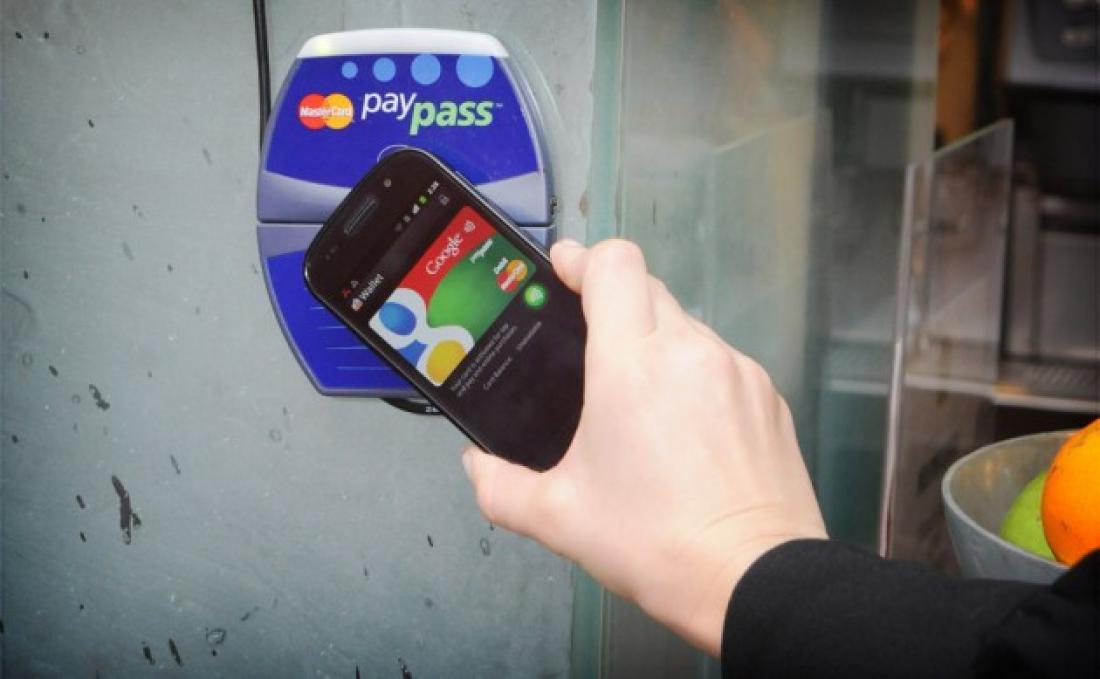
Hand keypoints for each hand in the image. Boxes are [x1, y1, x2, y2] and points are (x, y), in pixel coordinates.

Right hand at [461, 239, 825, 656]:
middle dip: (613, 303)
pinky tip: (685, 433)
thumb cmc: (657, 544)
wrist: (755, 580)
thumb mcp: (559, 518)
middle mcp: (690, 351)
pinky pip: (722, 364)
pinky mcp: (768, 397)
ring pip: (687, 326)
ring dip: (656, 344)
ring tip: (638, 404)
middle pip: (647, 286)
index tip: (563, 272)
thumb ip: (500, 486)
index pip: (613, 263)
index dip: (582, 258)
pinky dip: (696, 379)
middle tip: (588, 346)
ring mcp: (737, 371)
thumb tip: (478, 466)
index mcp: (632, 365)